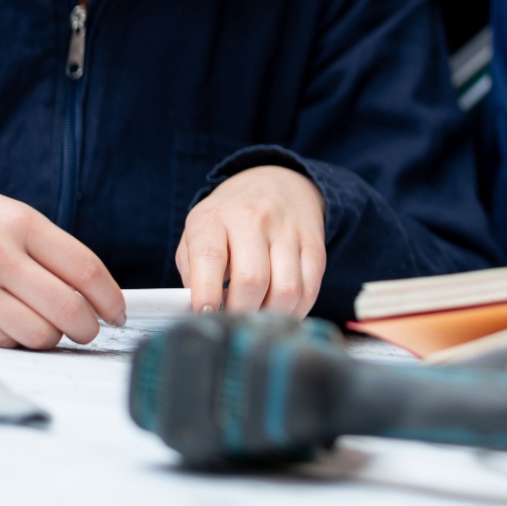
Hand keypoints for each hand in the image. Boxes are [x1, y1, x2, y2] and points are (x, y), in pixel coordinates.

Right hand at [0, 154, 123, 348]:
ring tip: (49, 327)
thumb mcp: (11, 215)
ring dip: (52, 337)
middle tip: (90, 330)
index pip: (86, 270)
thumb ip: (51, 250)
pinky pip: (2, 343)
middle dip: (89, 328)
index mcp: (22, 223)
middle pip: (68, 309)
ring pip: (37, 334)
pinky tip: (9, 322)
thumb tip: (95, 293)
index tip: (118, 313)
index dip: (111, 298)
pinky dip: (14, 339)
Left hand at [176, 165, 325, 316]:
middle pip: (252, 280)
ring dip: (270, 316)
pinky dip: (295, 311)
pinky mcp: (314, 244)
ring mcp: (288, 231)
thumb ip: (192, 272)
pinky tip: (280, 312)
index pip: (210, 256)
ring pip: (286, 290)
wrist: (276, 182)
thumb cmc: (227, 220)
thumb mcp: (197, 234)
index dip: (206, 292)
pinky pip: (310, 289)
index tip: (204, 315)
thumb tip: (202, 313)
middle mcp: (253, 219)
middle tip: (233, 324)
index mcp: (215, 218)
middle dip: (241, 314)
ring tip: (257, 320)